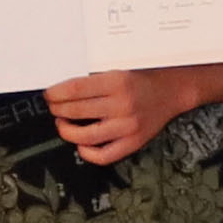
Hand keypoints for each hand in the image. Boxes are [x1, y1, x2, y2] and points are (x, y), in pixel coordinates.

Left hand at [43, 66, 196, 168]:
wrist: (173, 89)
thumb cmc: (143, 76)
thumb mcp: (118, 67)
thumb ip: (95, 78)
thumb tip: (62, 90)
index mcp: (117, 81)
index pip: (75, 89)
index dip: (55, 94)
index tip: (48, 95)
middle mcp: (122, 104)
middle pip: (76, 111)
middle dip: (57, 110)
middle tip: (54, 107)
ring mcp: (128, 125)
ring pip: (85, 136)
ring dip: (67, 131)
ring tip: (63, 124)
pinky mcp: (134, 141)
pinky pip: (105, 155)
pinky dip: (87, 153)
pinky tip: (81, 144)